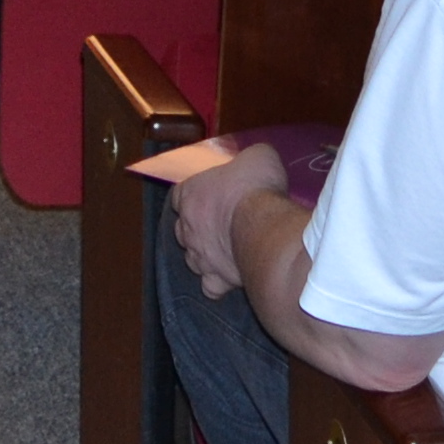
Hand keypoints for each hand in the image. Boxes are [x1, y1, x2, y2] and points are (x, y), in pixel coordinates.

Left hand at [167, 142, 296, 300]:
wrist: (264, 231)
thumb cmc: (255, 188)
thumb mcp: (258, 156)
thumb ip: (250, 157)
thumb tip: (256, 158)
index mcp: (190, 194)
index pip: (179, 195)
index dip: (193, 195)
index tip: (209, 195)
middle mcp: (188, 227)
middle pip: (183, 228)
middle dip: (197, 227)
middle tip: (221, 223)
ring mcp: (199, 256)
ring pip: (193, 258)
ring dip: (204, 254)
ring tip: (224, 250)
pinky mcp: (216, 280)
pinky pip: (210, 286)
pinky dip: (217, 283)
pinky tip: (229, 277)